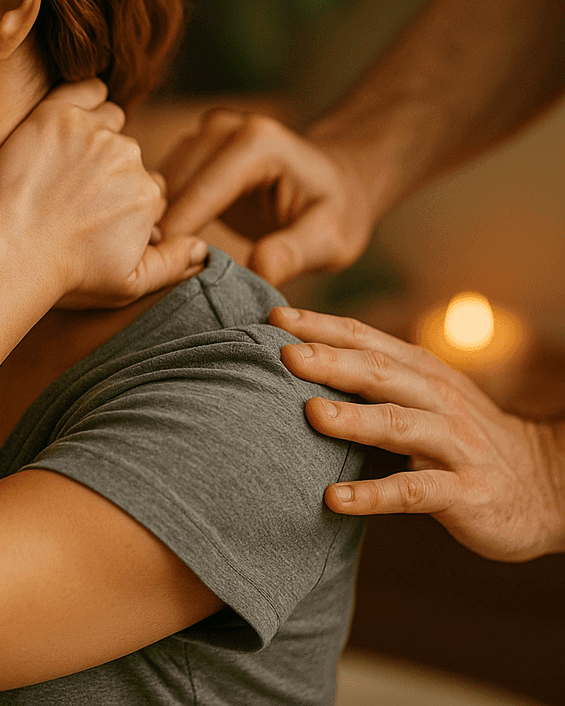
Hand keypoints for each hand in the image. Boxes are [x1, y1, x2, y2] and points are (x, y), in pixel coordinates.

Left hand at [0, 79, 207, 308]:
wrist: (10, 255)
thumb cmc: (66, 276)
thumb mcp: (128, 285)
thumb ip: (172, 264)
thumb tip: (204, 248)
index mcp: (148, 195)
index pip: (147, 186)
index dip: (123, 202)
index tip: (94, 215)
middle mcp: (128, 158)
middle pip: (128, 154)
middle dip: (109, 171)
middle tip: (72, 195)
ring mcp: (93, 133)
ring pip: (109, 121)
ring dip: (97, 135)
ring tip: (66, 164)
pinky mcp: (57, 114)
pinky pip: (87, 88)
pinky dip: (86, 97)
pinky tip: (71, 118)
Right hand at [157, 110, 374, 285]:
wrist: (337, 181)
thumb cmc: (337, 212)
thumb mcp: (330, 239)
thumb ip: (295, 253)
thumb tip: (259, 269)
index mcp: (257, 143)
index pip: (199, 192)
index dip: (175, 234)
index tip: (156, 274)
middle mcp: (224, 128)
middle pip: (172, 185)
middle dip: (159, 230)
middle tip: (154, 279)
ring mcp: (205, 133)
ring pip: (160, 184)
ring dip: (153, 223)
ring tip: (156, 268)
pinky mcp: (194, 147)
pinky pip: (164, 184)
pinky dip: (160, 215)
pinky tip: (164, 248)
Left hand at [270, 306, 564, 561]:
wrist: (548, 486)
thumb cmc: (461, 436)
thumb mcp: (425, 395)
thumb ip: (375, 376)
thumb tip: (299, 356)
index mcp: (422, 372)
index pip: (366, 339)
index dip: (322, 325)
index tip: (275, 315)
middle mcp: (438, 400)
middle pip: (379, 373)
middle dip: (331, 360)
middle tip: (283, 353)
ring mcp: (454, 445)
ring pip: (400, 425)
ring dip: (354, 420)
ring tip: (310, 414)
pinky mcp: (465, 492)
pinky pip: (415, 492)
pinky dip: (374, 495)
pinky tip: (335, 497)